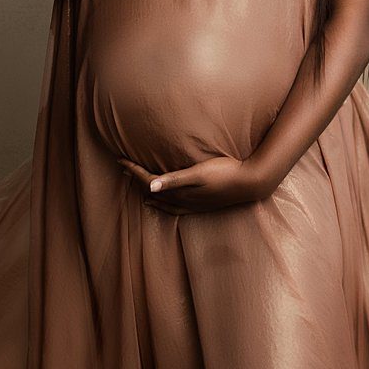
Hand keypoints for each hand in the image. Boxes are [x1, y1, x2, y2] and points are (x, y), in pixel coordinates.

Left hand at [118, 154, 269, 212]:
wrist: (249, 183)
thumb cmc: (225, 173)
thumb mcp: (198, 174)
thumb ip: (174, 181)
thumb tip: (150, 189)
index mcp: (179, 192)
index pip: (149, 182)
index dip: (133, 171)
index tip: (120, 160)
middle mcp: (182, 201)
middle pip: (152, 191)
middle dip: (136, 180)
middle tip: (124, 168)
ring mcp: (191, 204)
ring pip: (162, 201)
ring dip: (148, 193)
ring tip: (137, 187)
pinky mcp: (200, 204)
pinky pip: (174, 208)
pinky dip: (163, 205)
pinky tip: (163, 202)